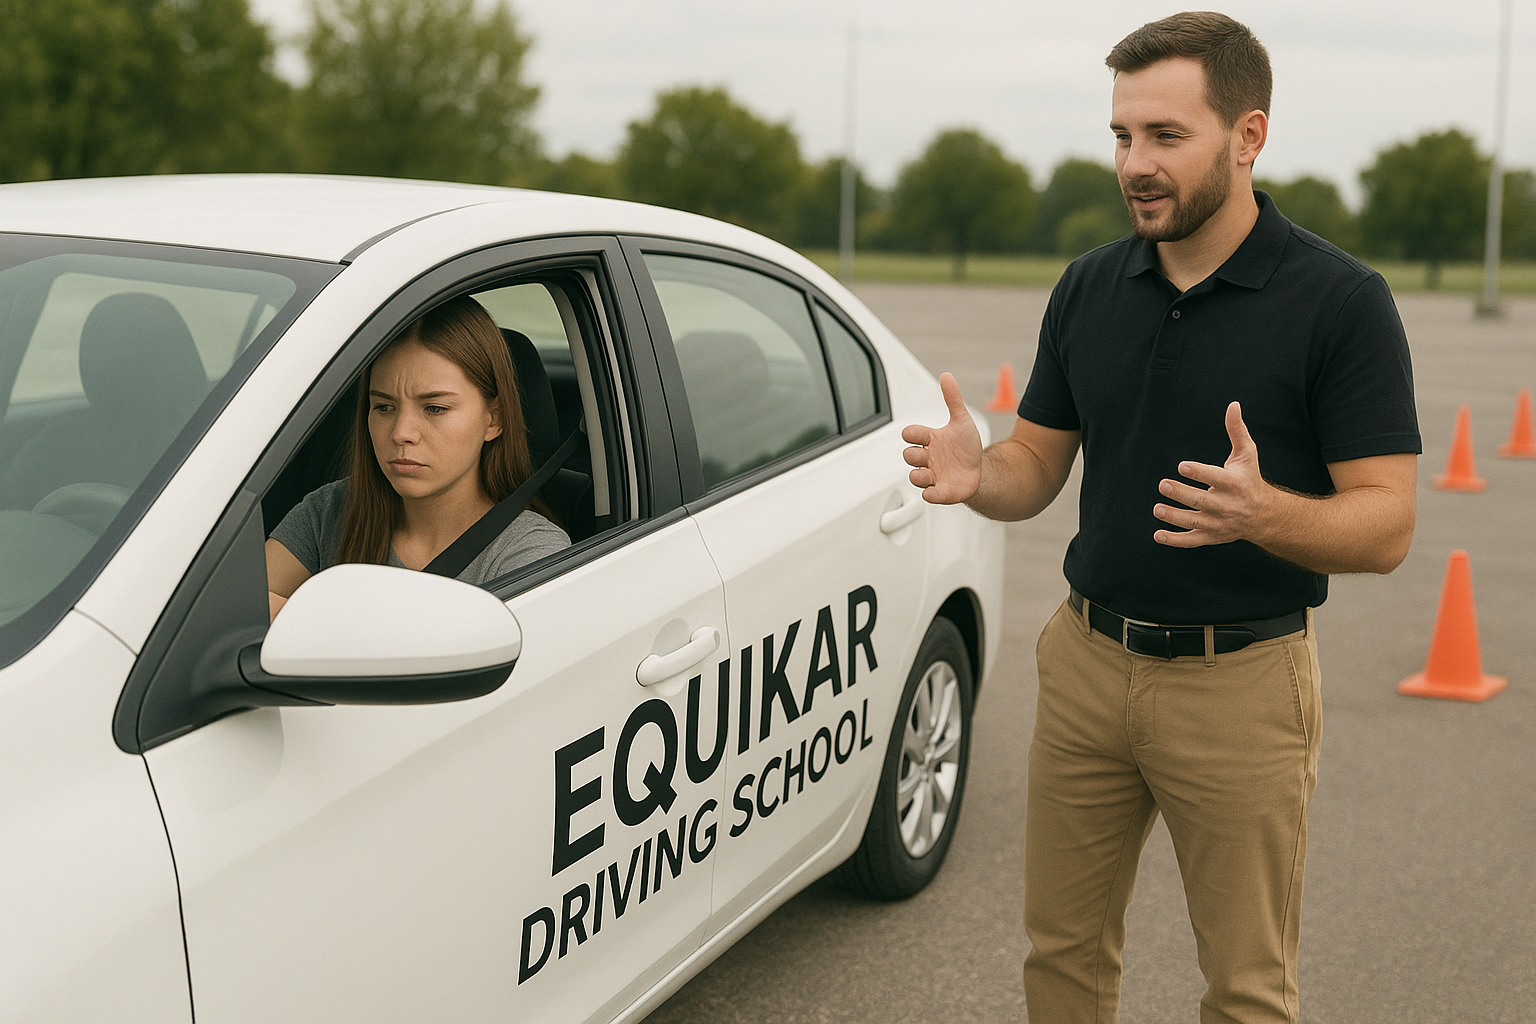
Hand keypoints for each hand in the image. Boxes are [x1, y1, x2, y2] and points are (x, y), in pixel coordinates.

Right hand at [901, 372, 982, 504]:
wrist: (981, 470)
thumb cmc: (967, 447)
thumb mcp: (961, 421)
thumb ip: (953, 399)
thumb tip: (946, 376)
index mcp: (930, 440)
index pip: (912, 435)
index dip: (911, 433)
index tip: (913, 434)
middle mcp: (928, 458)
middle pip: (910, 456)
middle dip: (912, 455)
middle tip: (923, 453)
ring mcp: (933, 475)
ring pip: (916, 477)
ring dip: (918, 475)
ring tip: (927, 474)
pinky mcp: (941, 492)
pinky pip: (930, 495)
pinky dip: (929, 495)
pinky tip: (932, 492)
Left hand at [1153, 401, 1272, 547]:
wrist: (1264, 515)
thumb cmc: (1250, 479)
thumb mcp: (1247, 454)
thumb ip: (1237, 431)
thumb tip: (1233, 405)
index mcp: (1235, 484)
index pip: (1215, 478)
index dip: (1199, 473)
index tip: (1182, 466)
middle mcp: (1228, 505)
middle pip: (1202, 501)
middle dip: (1182, 494)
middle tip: (1163, 484)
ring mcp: (1218, 523)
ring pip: (1194, 521)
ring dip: (1174, 516)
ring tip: (1157, 509)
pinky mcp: (1211, 536)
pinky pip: (1192, 541)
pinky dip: (1175, 540)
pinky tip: (1157, 535)